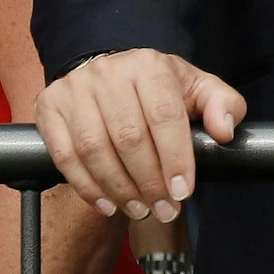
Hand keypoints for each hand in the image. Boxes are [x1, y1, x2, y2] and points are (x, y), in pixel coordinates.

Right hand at [34, 49, 244, 220]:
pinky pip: (65, 157)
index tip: (183, 190)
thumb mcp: (197, 87)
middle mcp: (108, 73)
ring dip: (119, 189)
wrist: (111, 75)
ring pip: (94, 150)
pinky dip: (87, 187)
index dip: (175, 157)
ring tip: (140, 209)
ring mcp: (74, 89)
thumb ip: (222, 104)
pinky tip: (109, 204)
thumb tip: (224, 131)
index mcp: (149, 65)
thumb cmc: (159, 87)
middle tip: (164, 209)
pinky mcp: (49, 108)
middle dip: (149, 182)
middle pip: (129, 137)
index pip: (164, 115)